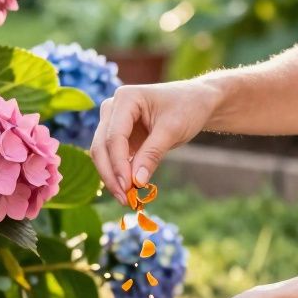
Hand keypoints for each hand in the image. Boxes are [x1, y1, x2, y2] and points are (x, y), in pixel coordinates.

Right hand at [90, 79, 220, 203]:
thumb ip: (152, 154)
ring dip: (112, 177)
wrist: (196, 102)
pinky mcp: (119, 136)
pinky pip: (113, 158)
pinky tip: (128, 191)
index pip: (114, 137)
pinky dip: (119, 174)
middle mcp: (112, 108)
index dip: (118, 164)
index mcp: (125, 98)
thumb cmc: (187, 108)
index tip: (128, 187)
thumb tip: (136, 182)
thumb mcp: (172, 130)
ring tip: (126, 199)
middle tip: (124, 199)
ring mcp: (113, 122)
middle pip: (101, 146)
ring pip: (102, 154)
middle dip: (111, 174)